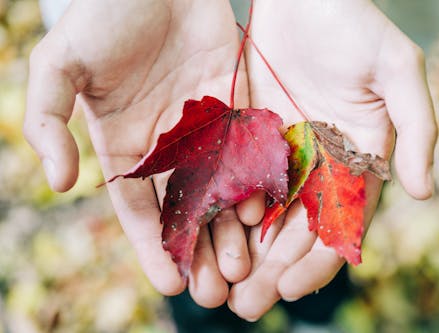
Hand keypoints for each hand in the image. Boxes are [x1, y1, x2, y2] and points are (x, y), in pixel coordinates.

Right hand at [23, 0, 253, 307]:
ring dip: (231, 231)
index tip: (172, 285)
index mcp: (126, 148)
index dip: (154, 250)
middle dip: (199, 253)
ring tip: (244, 267)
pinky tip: (263, 211)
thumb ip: (48, 120)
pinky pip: (248, 154)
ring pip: (221, 192)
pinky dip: (255, 184)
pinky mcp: (237, 106)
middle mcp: (168, 147)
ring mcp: (205, 130)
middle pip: (186, 213)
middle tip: (217, 292)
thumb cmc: (103, 14)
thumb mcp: (60, 64)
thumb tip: (57, 181)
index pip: (140, 212)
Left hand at [228, 0, 437, 319]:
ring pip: (261, 216)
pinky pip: (233, 181)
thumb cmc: (354, 25)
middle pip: (295, 230)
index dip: (318, 259)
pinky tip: (201, 238)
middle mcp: (317, 165)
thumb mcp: (396, 69)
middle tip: (245, 306)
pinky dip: (219, 213)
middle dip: (272, 270)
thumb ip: (414, 127)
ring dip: (242, 254)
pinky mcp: (247, 137)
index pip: (339, 224)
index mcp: (355, 160)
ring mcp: (279, 154)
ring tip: (219, 288)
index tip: (290, 287)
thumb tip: (424, 190)